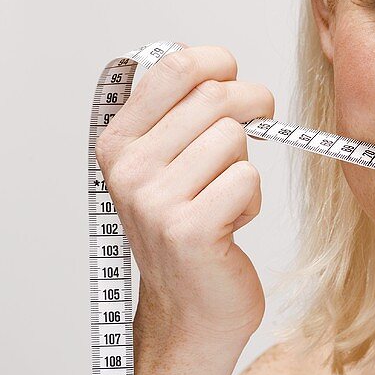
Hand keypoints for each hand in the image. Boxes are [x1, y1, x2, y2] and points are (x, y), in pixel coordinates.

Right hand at [95, 44, 274, 347]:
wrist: (190, 311)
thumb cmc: (190, 229)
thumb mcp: (167, 164)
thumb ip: (180, 113)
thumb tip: (217, 65)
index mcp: (118, 142)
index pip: (175, 66)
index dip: (219, 63)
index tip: (232, 80)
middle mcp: (129, 168)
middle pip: (216, 97)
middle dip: (252, 108)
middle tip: (256, 129)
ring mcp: (155, 200)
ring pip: (235, 138)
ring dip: (245, 168)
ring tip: (223, 199)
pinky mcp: (190, 229)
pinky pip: (248, 179)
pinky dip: (252, 202)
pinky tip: (230, 227)